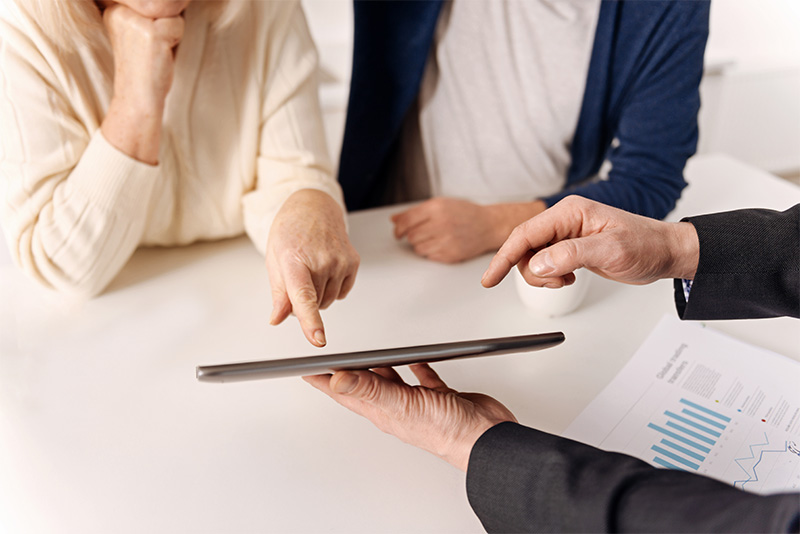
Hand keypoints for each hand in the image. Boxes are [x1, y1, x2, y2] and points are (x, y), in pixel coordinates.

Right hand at [100, 3, 185, 163]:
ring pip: (173, 10)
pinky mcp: (150, 31)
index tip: (148, 41)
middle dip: (167, 24)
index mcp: (114, 8)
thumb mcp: (143, 31)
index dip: (160, 20)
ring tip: (157, 50)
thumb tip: (178, 0)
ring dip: (173, 32)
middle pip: (163, 3)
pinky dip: (176, 41)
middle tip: (154, 48)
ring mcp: (133, 19)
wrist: (138, 98)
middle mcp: (119, 10)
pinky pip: (178, 24)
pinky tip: (161, 55)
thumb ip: (152, 11)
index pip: (152, 2)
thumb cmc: (146, 67)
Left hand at [267, 189, 359, 346]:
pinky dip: (331, 289)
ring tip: (311, 269)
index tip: (318, 338)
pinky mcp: (353, 263)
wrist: (314, 207)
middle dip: (303, 301)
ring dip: (317, 295)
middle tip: (297, 276)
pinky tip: (325, 269)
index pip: (304, 296)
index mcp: (295, 259)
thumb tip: (278, 319)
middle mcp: (322, 260)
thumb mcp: (275, 260)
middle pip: (314, 304)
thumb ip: (279, 294)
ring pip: (327, 302)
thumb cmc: (290, 231)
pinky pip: (341, 294)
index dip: (310, 321)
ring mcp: (341, 261)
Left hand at [304, 364, 515, 470]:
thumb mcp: (402, 406)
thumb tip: (338, 379)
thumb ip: (370, 389)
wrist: (485, 439)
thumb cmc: (447, 432)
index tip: (306, 370)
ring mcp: (417, 402)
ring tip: (368, 353)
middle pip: (365, 384)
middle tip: (332, 359)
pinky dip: (418, 365)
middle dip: (348, 371)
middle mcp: (397, 406)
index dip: (324, 380)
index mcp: (382, 410)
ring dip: (380, 366)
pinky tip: (416, 359)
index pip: (346, 392)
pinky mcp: (438, 395)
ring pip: (392, 379)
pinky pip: (423, 377)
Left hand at [392, 197, 546, 262]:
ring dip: (420, 244)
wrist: (488, 225)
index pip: (407, 221)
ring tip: (433, 237)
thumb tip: (394, 219)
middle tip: (422, 232)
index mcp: (437, 208)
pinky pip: (429, 256)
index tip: (398, 232)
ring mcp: (446, 241)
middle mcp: (441, 224)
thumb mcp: (440, 204)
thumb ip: (415, 211)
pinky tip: (441, 244)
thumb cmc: (464, 213)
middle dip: (412, 235)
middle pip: (411, 236)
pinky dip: (430, 251)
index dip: (399, 228)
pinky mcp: (450, 255)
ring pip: (417, 248)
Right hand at [481, 196, 698, 289]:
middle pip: (524, 247)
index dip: (504, 257)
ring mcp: (566, 234)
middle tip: (557, 282)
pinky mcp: (570, 247)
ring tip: (566, 280)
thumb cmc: (646, 245)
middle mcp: (564, 220)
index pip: (525, 234)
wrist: (666, 252)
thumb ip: (572, 255)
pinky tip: (568, 278)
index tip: (489, 279)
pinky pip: (544, 262)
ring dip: (542, 276)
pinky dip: (550, 276)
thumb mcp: (611, 251)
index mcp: (570, 212)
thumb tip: (539, 263)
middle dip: (531, 271)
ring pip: (532, 258)